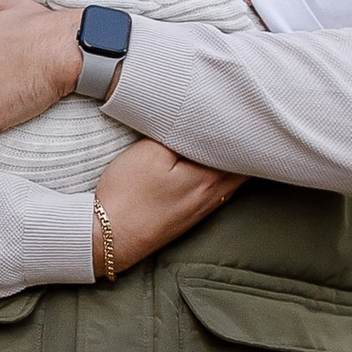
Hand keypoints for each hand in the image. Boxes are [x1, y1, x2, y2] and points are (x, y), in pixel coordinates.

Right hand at [94, 135, 242, 268]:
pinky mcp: (190, 217)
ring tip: (230, 140)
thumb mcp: (151, 152)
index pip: (240, 150)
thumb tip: (201, 126)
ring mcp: (203, 209)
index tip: (238, 113)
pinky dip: (222, 175)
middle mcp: (213, 196)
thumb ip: (180, 135)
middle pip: (242, 167)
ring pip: (232, 179)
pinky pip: (218, 191)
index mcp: (209, 178)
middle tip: (239, 124)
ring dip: (233, 161)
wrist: (109, 238)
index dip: (242, 129)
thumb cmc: (127, 195)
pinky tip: (212, 166)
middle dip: (242, 145)